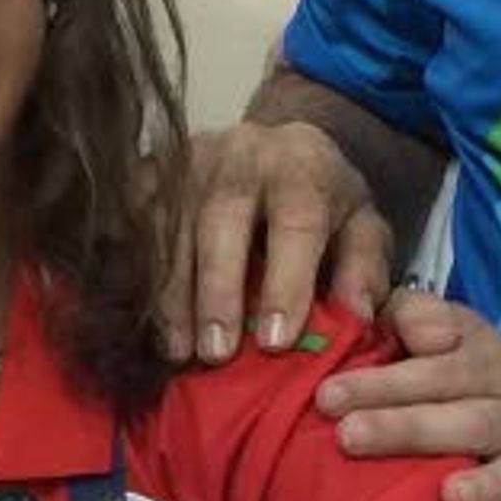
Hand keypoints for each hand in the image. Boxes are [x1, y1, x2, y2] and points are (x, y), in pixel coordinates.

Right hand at [161, 120, 388, 363]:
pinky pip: (136, 222)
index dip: (285, 283)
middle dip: (218, 291)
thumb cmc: (322, 200)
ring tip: (178, 350)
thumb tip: (356, 315)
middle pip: (222, 221)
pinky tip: (146, 318)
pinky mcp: (152, 169)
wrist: (278, 146)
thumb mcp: (362, 226)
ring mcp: (189, 158)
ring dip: (172, 294)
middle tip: (216, 355)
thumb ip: (365, 268)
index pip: (295, 222)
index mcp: (303, 164)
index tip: (276, 343)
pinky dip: (138, 272)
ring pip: (173, 227)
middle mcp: (243, 151)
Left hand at [314, 286, 500, 500]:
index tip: (328, 396)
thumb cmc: (419, 360)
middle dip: (404, 427)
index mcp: (485, 352)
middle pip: (467, 416)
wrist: (463, 397)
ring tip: (446, 498)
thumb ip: (406, 312)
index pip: (443, 361)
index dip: (388, 380)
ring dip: (477, 484)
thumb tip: (403, 324)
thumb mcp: (411, 323)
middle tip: (346, 438)